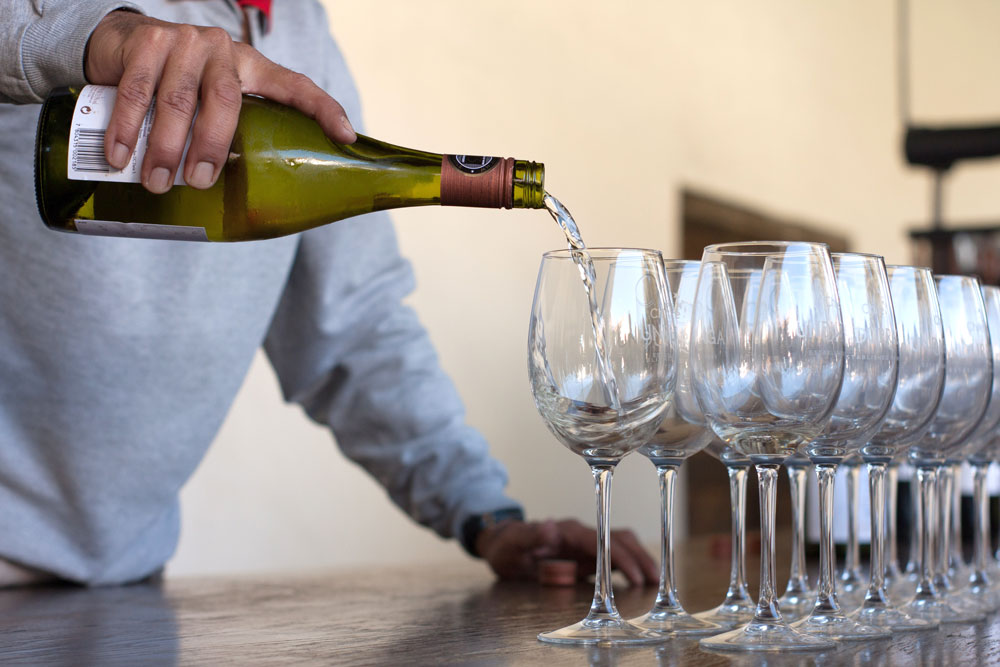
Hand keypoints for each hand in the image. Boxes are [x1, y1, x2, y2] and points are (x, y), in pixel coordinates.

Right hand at [83, 10, 356, 193]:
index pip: (296, 86)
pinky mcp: (146, 42)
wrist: (124, 42)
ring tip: (157, 182)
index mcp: (252, 67)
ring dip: (164, 147)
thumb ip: (233, 130)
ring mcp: (184, 42)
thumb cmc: (180, 83)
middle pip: (225, 102)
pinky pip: (137, 92)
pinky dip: (126, 129)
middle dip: (211, 147)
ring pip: (177, 100)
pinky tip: (119, 157)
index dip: (324, 110)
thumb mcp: (213, 99)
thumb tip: (256, 196)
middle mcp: (223, 50)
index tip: (346, 138)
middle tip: (197, 183)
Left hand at [476, 519, 657, 586]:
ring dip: (639, 559)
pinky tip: (642, 579)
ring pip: (620, 544)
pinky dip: (630, 564)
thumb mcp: (512, 544)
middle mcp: (581, 533)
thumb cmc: (507, 545)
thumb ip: (530, 536)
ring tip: (657, 580)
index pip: (599, 540)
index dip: (619, 556)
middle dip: (638, 557)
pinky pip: (613, 556)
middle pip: (617, 538)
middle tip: (656, 580)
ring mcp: (585, 543)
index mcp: (567, 530)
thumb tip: (550, 526)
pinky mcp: (586, 553)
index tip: (635, 574)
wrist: (504, 543)